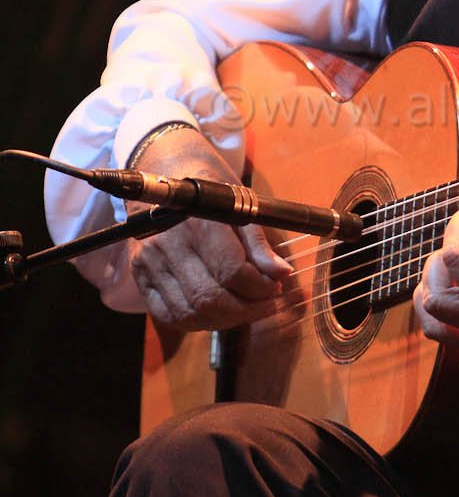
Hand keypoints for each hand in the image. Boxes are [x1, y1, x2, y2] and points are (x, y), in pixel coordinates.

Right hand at [126, 126, 292, 330]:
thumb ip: (260, 244)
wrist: (168, 174)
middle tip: (266, 302)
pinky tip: (219, 313)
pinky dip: (199, 322)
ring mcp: (148, 262)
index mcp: (197, 221)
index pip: (232, 272)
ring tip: (246, 308)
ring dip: (226, 320)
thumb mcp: (242, 205)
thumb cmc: (211, 190)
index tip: (275, 288)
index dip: (260, 288)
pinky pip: (169, 315)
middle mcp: (168, 243)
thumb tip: (281, 274)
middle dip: (247, 310)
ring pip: (191, 313)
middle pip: (210, 299)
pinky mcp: (139, 276)